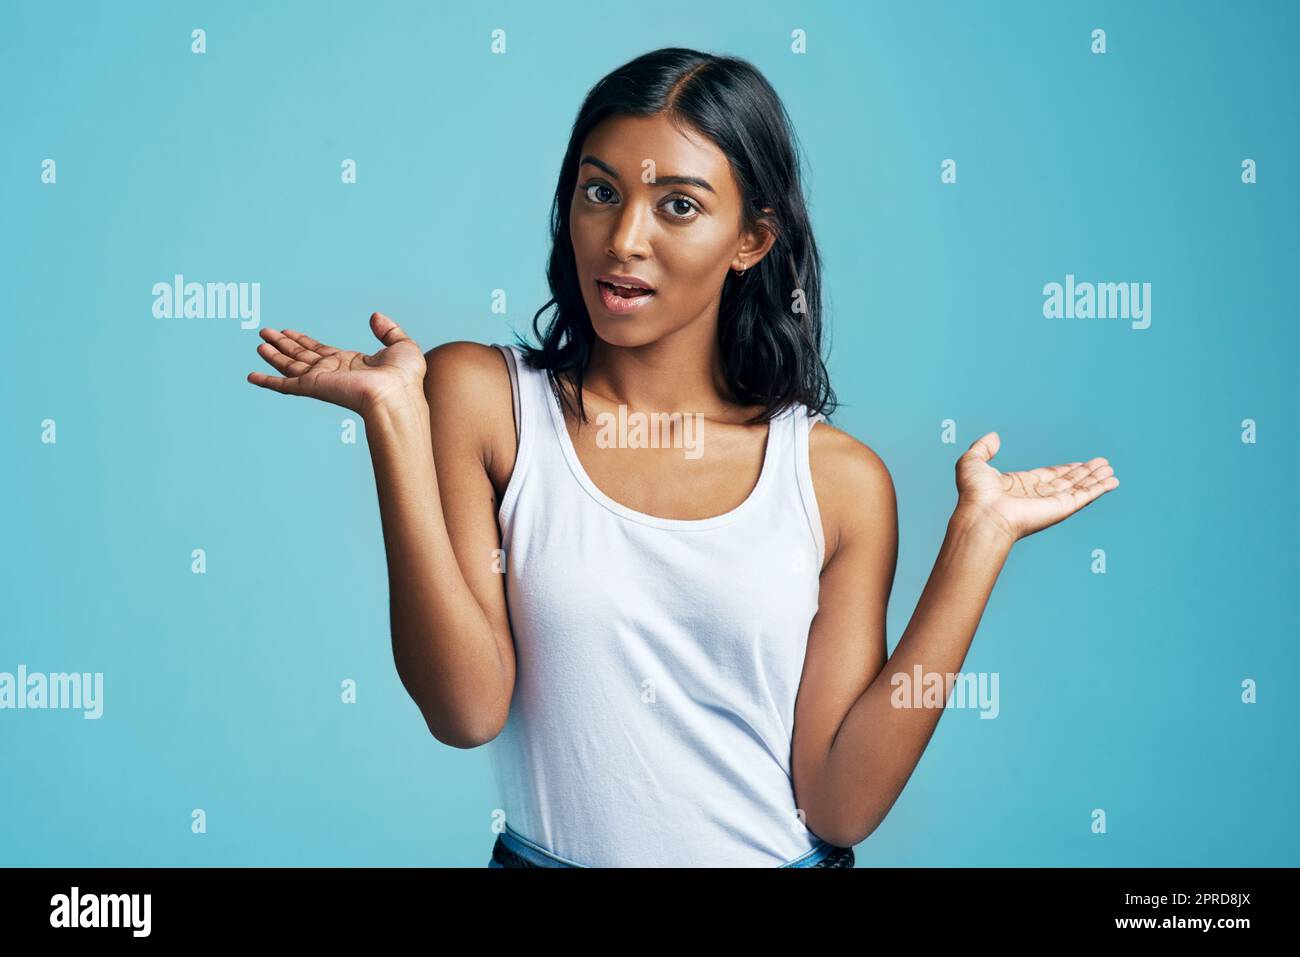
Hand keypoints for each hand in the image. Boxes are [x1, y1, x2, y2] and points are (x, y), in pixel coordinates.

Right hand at [246, 312, 425, 416]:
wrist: (397, 395)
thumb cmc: (405, 377)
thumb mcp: (402, 345)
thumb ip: (388, 330)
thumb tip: (375, 316)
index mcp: (349, 363)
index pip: (319, 350)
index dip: (302, 341)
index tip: (288, 332)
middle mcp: (332, 372)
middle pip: (300, 356)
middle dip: (283, 344)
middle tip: (265, 332)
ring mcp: (321, 379)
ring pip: (289, 365)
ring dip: (273, 355)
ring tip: (259, 343)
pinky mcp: (313, 387)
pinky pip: (283, 385)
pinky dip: (266, 381)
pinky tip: (251, 376)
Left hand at [953, 431, 1118, 542]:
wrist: (983, 515)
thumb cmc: (974, 494)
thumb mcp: (972, 463)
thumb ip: (982, 448)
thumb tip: (994, 436)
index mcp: (1018, 486)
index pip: (1047, 476)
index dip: (1064, 470)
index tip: (1078, 465)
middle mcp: (1037, 496)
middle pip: (1067, 481)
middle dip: (1085, 473)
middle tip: (1102, 464)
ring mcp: (1050, 503)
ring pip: (1079, 488)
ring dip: (1096, 479)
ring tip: (1110, 469)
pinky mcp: (1061, 508)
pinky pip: (1085, 496)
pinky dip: (1100, 489)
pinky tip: (1112, 481)